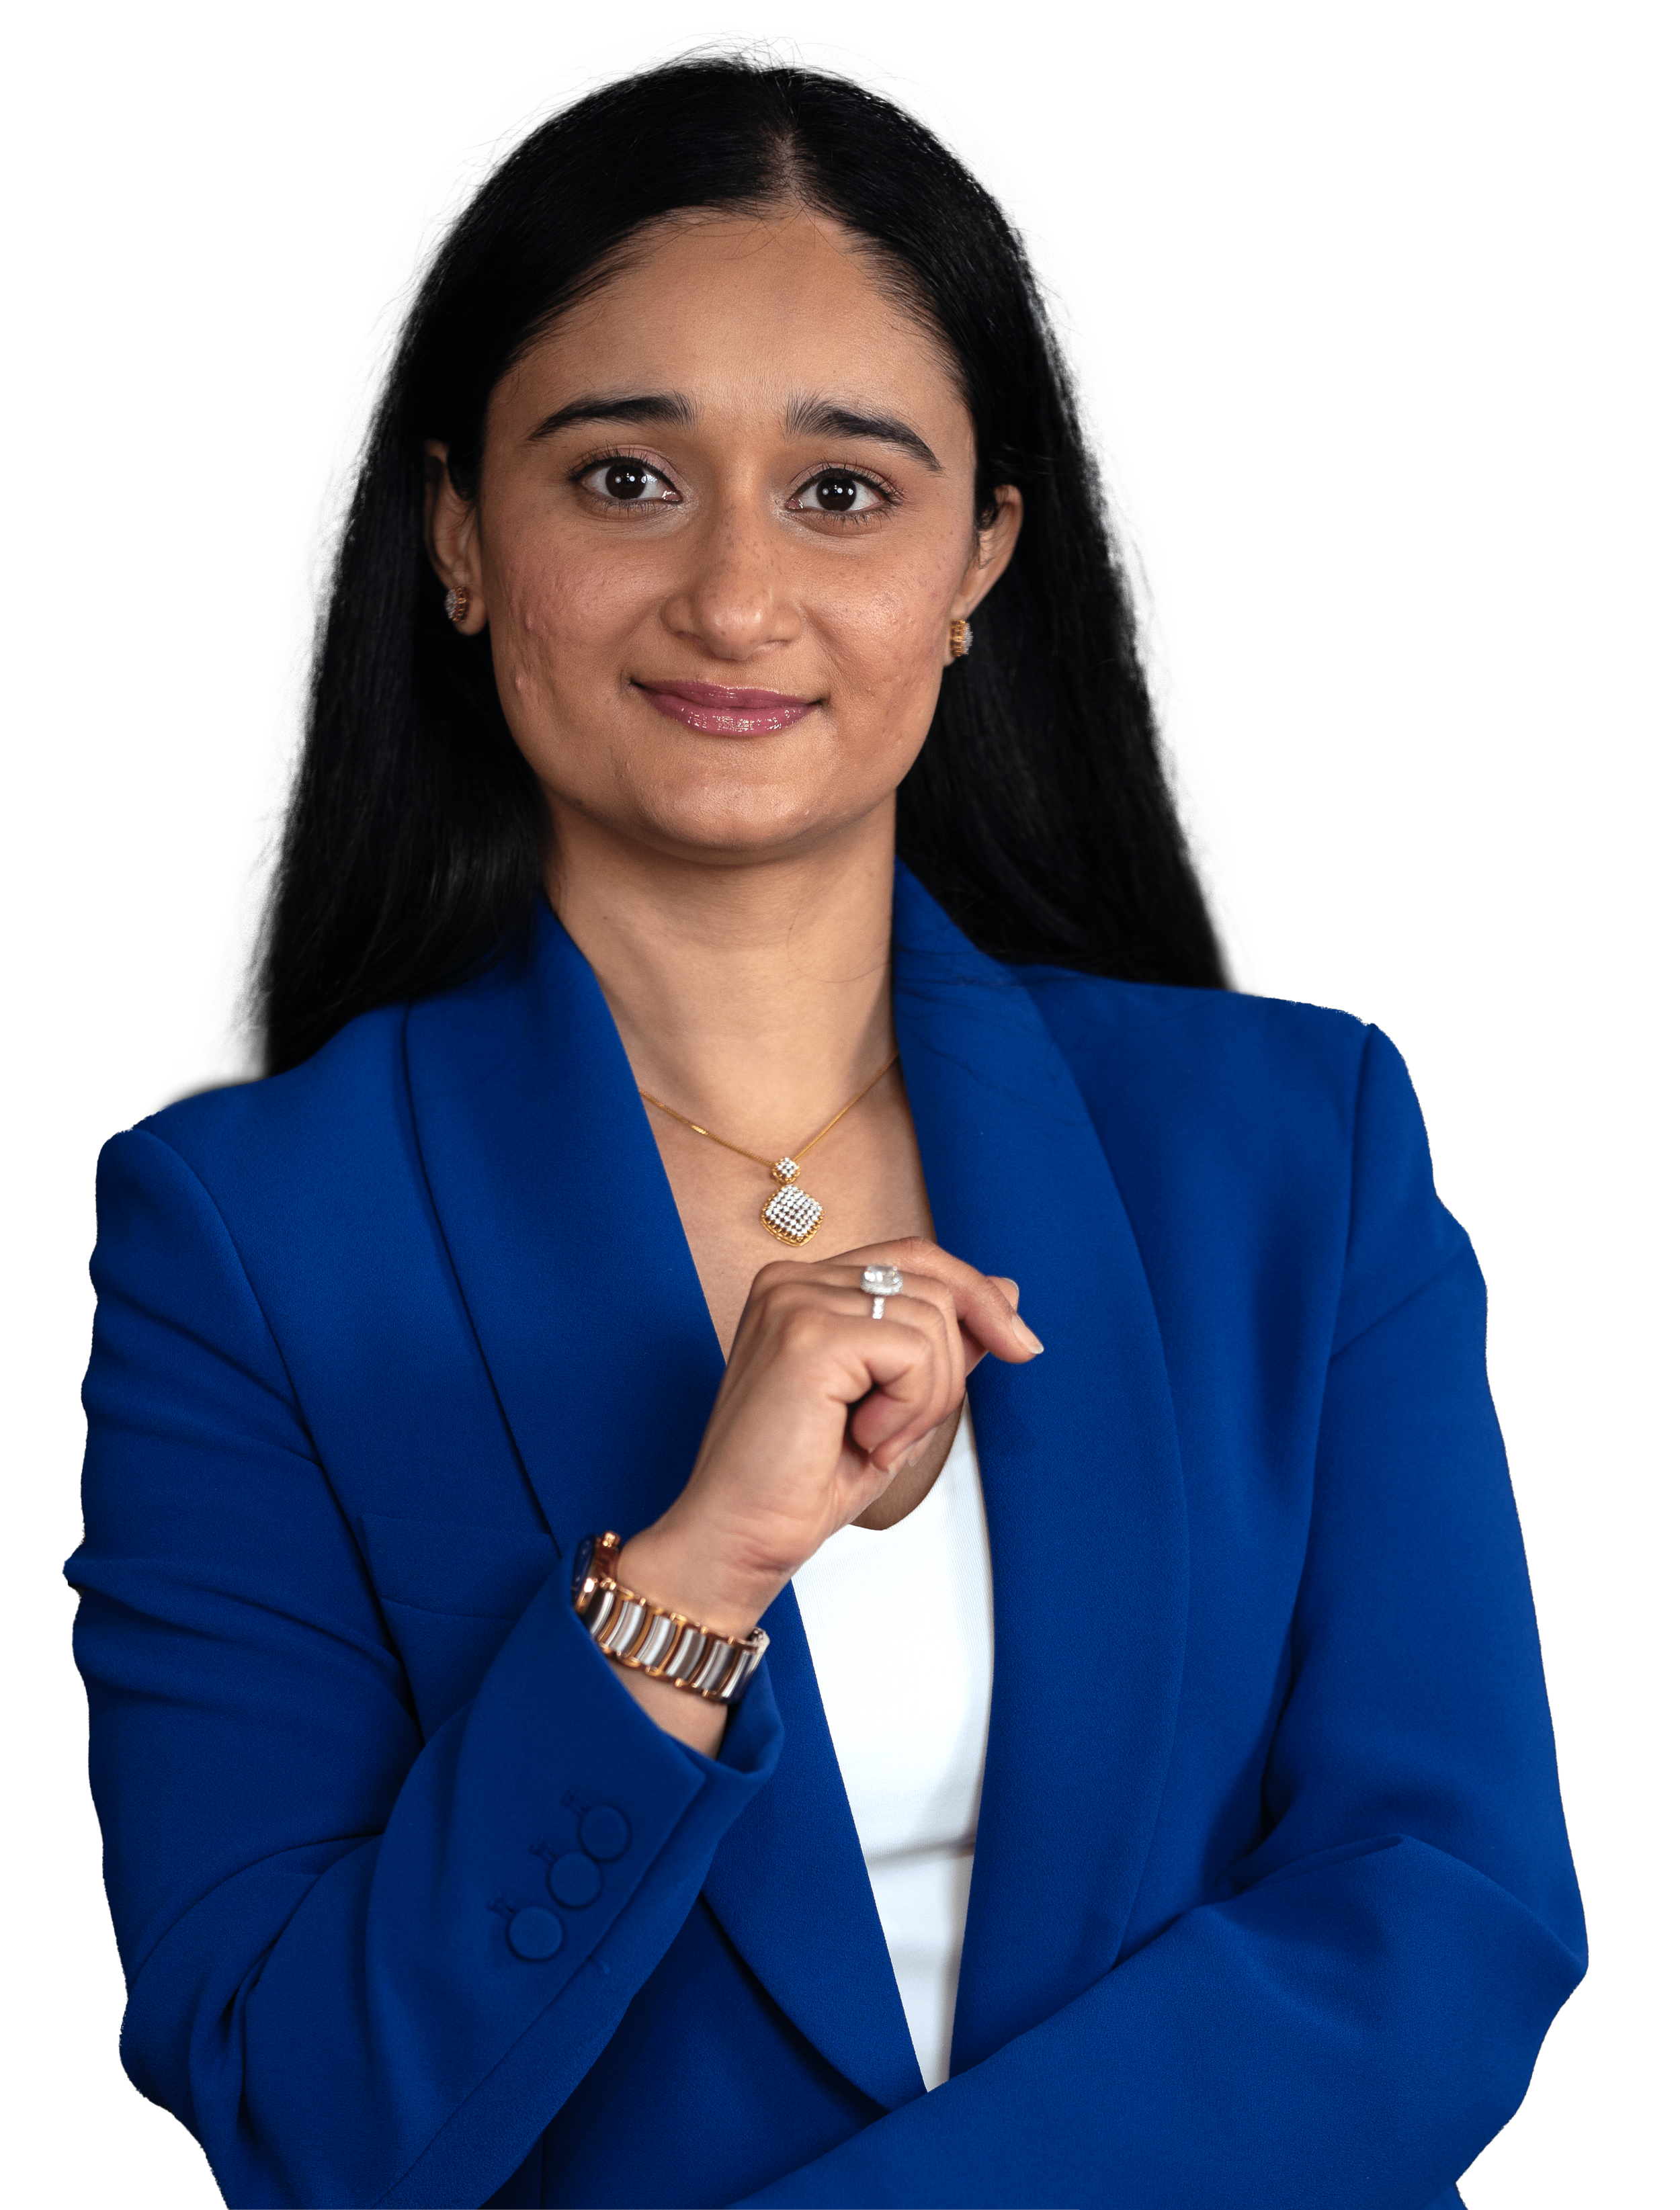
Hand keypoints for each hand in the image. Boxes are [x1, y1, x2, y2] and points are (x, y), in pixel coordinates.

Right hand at [619, 1237, 1041, 1641]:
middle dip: (950, 1369)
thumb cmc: (801, 1481)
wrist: (738, 1538)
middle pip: (933, 1281)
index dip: (976, 1295)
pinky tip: (865, 1439)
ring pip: (932, 1318)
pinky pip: (913, 1351)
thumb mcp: (896, 1403)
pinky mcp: (807, 1334)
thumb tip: (1009, 1292)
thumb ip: (942, 1344)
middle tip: (904, 1433)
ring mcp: (795, 1300)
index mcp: (804, 1287)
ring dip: (926, 1400)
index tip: (1021, 1345)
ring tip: (875, 1440)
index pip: (915, 1256)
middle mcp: (792, 1280)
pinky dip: (910, 1409)